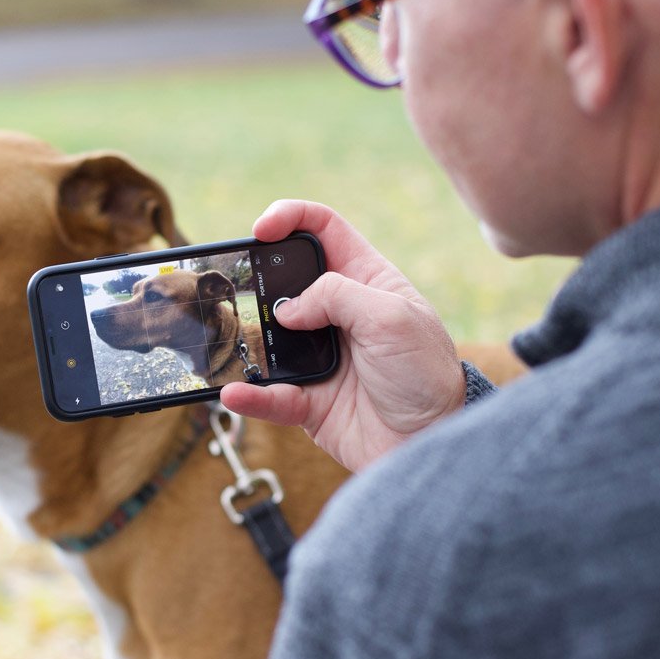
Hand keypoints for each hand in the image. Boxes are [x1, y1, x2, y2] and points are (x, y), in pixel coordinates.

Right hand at [220, 200, 464, 472]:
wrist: (431, 440)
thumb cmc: (424, 373)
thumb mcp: (391, 317)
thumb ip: (337, 295)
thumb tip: (286, 309)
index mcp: (365, 280)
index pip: (322, 230)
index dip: (291, 217)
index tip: (262, 228)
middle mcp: (338, 314)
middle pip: (284, 281)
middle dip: (257, 279)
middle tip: (239, 288)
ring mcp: (318, 356)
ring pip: (267, 338)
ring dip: (246, 340)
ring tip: (228, 342)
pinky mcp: (309, 399)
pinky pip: (270, 394)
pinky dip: (251, 395)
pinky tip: (235, 393)